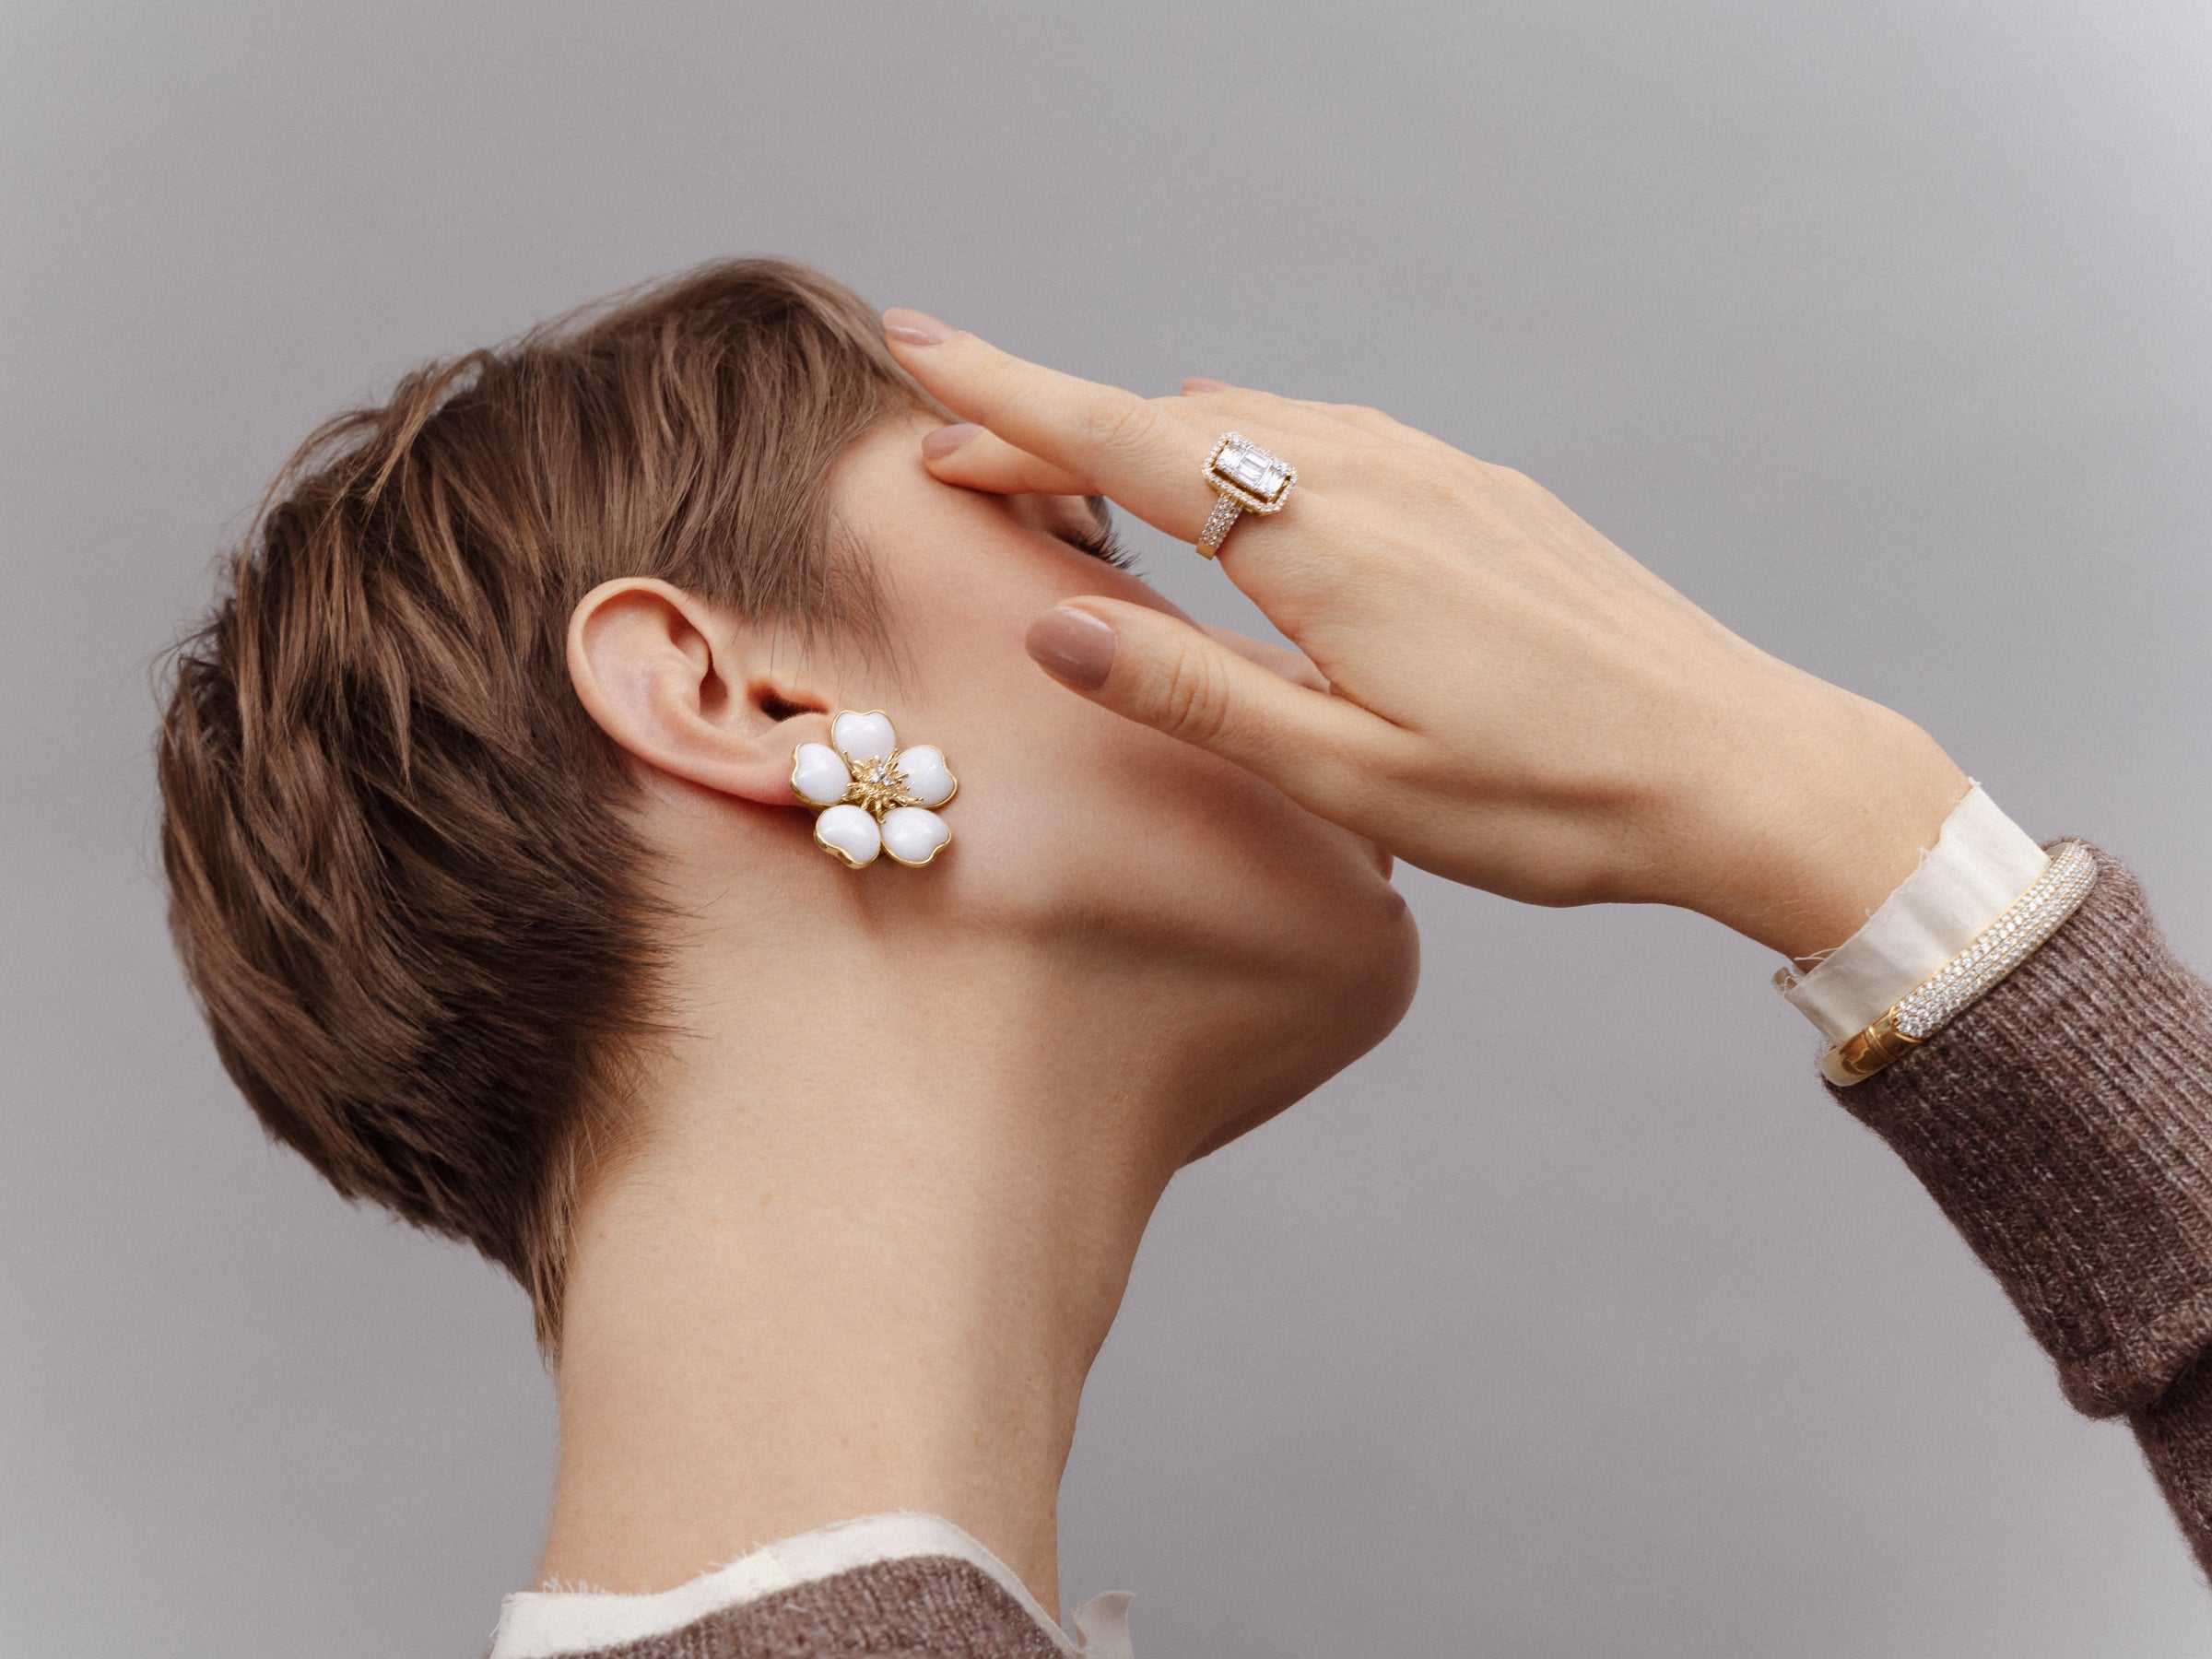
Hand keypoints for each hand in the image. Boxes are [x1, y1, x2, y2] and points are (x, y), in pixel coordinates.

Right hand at [883, 311, 1966, 961]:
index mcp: (1322, 544)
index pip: (1122, 443)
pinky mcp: (1483, 488)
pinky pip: (1332, 432)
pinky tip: (1243, 484)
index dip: (1006, 397)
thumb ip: (1193, 695)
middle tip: (959, 454)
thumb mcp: (1351, 777)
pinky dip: (1248, 445)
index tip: (913, 349)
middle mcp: (1375, 475)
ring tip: (1075, 471)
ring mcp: (1437, 470)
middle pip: (1170, 420)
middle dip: (1053, 424)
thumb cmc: (1549, 799)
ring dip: (1149, 436)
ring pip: (1253, 418)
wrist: (1738, 764)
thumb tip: (1052, 623)